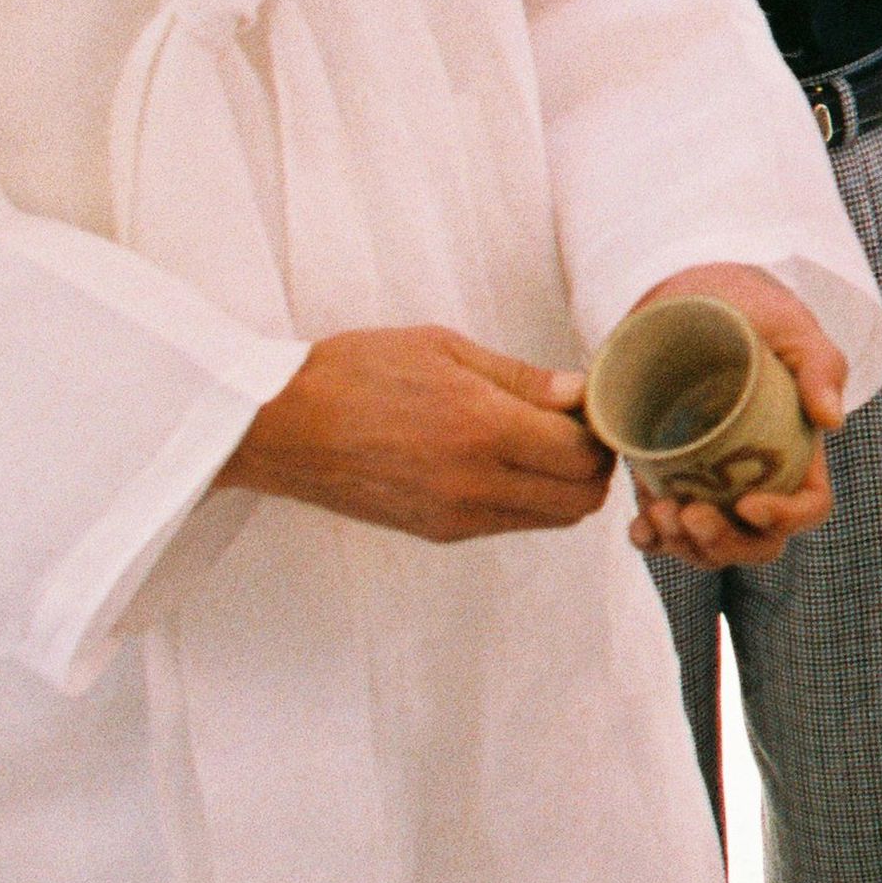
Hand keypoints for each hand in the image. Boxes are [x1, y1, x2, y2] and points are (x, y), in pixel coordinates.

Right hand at [219, 326, 613, 541]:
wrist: (279, 426)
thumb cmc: (356, 372)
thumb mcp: (443, 349)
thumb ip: (521, 378)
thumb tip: (581, 393)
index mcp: (483, 429)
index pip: (584, 453)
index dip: (602, 430)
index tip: (592, 406)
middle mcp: (477, 483)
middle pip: (582, 501)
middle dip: (593, 466)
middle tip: (577, 429)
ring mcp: (457, 517)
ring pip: (552, 520)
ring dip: (563, 488)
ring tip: (540, 444)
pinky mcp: (437, 533)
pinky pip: (511, 525)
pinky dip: (527, 501)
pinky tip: (503, 463)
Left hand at [620, 262, 854, 571]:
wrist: (689, 296)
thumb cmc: (751, 310)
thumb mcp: (792, 328)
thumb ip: (820, 367)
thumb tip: (831, 420)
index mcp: (797, 450)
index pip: (808, 506)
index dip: (785, 519)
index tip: (747, 503)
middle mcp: (757, 477)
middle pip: (756, 541)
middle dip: (725, 544)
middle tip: (690, 514)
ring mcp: (711, 483)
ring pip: (708, 544)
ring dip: (684, 546)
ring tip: (657, 515)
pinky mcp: (668, 477)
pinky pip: (664, 529)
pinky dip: (652, 540)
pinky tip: (639, 527)